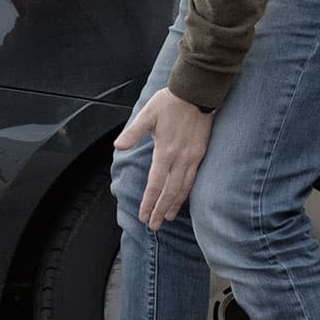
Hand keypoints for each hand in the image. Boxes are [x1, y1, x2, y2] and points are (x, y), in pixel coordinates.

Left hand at [113, 88, 212, 230]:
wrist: (197, 93)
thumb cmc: (169, 102)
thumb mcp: (147, 115)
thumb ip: (133, 132)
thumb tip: (118, 146)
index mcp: (166, 151)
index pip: (156, 184)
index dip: (149, 202)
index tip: (143, 216)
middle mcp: (181, 158)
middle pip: (170, 192)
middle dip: (161, 210)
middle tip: (153, 226)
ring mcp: (194, 157)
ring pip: (184, 188)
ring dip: (175, 205)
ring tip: (167, 218)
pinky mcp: (201, 154)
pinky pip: (194, 179)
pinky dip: (187, 193)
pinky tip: (182, 199)